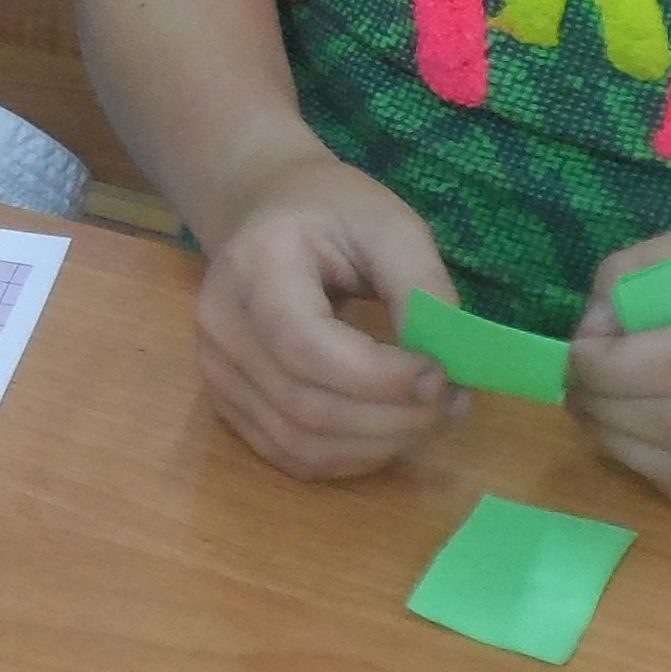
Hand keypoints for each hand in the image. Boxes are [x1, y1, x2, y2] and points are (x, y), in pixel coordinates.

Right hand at [194, 154, 465, 479]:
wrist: (268, 215)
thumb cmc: (333, 214)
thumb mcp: (391, 226)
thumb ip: (421, 288)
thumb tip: (446, 364)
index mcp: (254, 267)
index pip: (305, 347)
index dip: (378, 377)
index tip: (442, 374)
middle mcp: (221, 327)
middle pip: (305, 407)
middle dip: (393, 419)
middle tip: (453, 403)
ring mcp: (216, 373)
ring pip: (302, 444)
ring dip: (379, 446)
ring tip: (430, 417)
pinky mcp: (228, 406)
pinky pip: (293, 456)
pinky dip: (353, 457)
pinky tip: (390, 431)